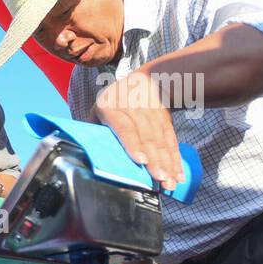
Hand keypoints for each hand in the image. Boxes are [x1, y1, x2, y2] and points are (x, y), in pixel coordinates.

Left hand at [94, 70, 182, 190]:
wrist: (142, 81)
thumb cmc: (112, 103)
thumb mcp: (97, 112)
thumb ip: (93, 132)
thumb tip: (84, 158)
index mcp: (112, 107)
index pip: (125, 127)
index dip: (133, 143)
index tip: (140, 160)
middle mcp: (135, 109)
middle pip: (147, 137)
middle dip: (155, 160)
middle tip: (160, 179)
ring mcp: (153, 114)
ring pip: (162, 140)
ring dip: (168, 163)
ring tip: (170, 182)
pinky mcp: (166, 121)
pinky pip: (172, 141)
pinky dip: (176, 159)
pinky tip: (178, 175)